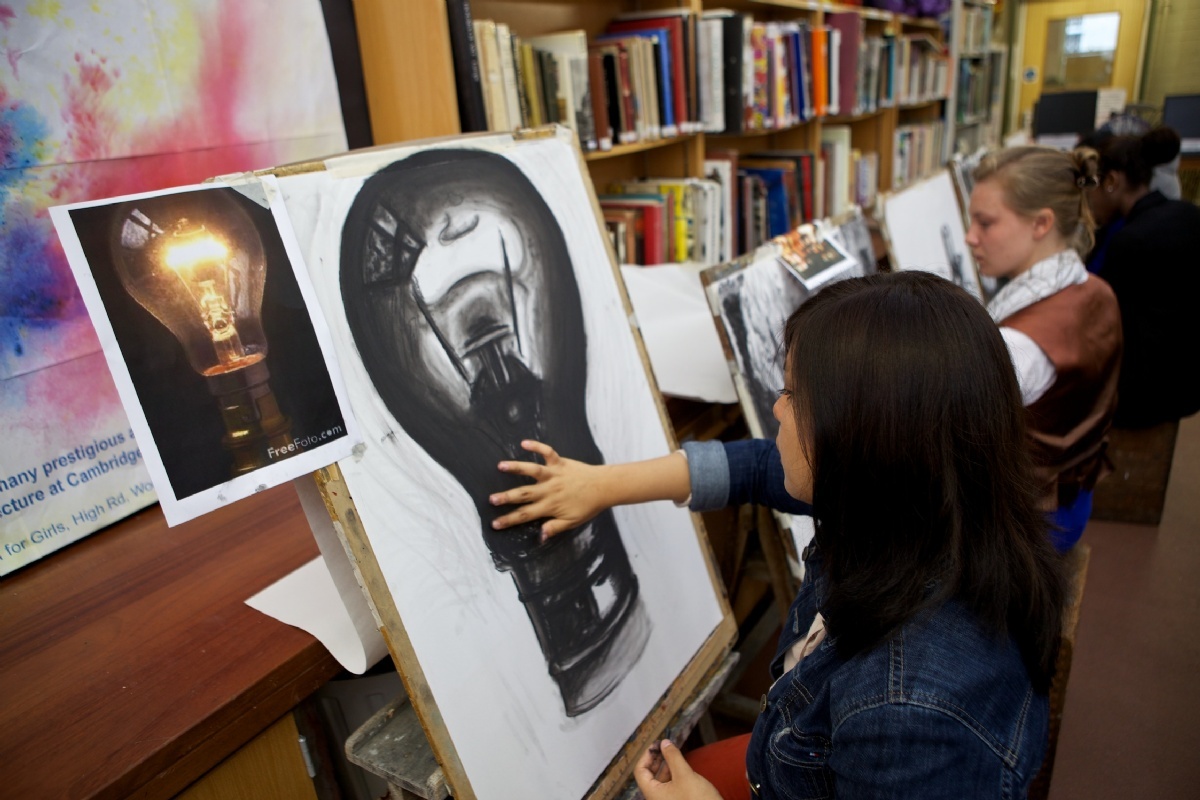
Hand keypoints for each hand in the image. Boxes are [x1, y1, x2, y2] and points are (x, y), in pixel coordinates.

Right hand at [490, 440, 608, 539]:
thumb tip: (540, 536)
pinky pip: (547, 452)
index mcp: (550, 506)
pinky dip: (536, 446)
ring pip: (532, 470)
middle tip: (491, 499)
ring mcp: (554, 475)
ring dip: (516, 468)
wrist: (604, 487)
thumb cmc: (588, 506)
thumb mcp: (572, 522)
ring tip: (501, 466)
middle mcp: (549, 490)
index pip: (525, 515)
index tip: (495, 524)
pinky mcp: (560, 463)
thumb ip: (554, 528)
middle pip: (524, 494)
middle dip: (506, 497)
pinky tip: (524, 442)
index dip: (509, 520)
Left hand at [634, 740, 723, 799]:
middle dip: (656, 759)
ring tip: (672, 753)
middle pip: (649, 775)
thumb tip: (664, 742)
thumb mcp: (685, 775)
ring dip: (664, 765)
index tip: (656, 744)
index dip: (646, 755)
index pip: (640, 771)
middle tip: (664, 746)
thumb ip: (673, 757)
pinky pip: (669, 785)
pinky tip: (679, 766)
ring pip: (660, 780)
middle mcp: (656, 798)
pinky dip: (672, 773)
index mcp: (652, 794)